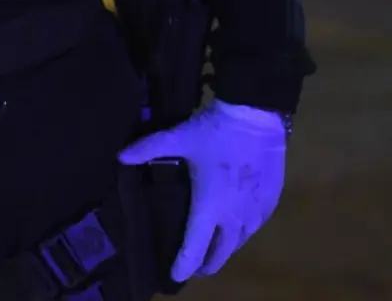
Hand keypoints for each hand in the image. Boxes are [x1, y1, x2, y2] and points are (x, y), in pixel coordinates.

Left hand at [118, 99, 286, 281]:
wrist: (256, 116)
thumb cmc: (214, 131)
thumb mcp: (178, 138)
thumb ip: (147, 149)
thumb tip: (120, 156)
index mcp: (209, 207)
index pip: (194, 248)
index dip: (183, 266)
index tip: (174, 276)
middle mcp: (234, 217)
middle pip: (221, 254)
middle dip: (206, 264)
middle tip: (195, 267)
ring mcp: (255, 211)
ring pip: (240, 242)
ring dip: (225, 248)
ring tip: (213, 249)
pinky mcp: (271, 202)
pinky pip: (255, 227)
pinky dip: (242, 233)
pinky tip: (236, 228)